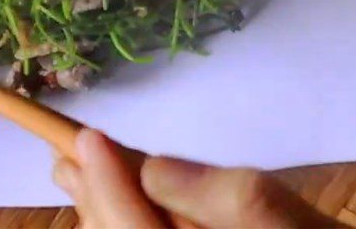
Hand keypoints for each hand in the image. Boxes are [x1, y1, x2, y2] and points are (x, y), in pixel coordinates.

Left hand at [53, 130, 333, 228]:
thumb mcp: (292, 222)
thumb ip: (230, 196)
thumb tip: (154, 169)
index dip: (109, 184)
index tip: (90, 135)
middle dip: (92, 197)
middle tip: (62, 152)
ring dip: (98, 214)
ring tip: (77, 173)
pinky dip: (117, 227)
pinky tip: (111, 208)